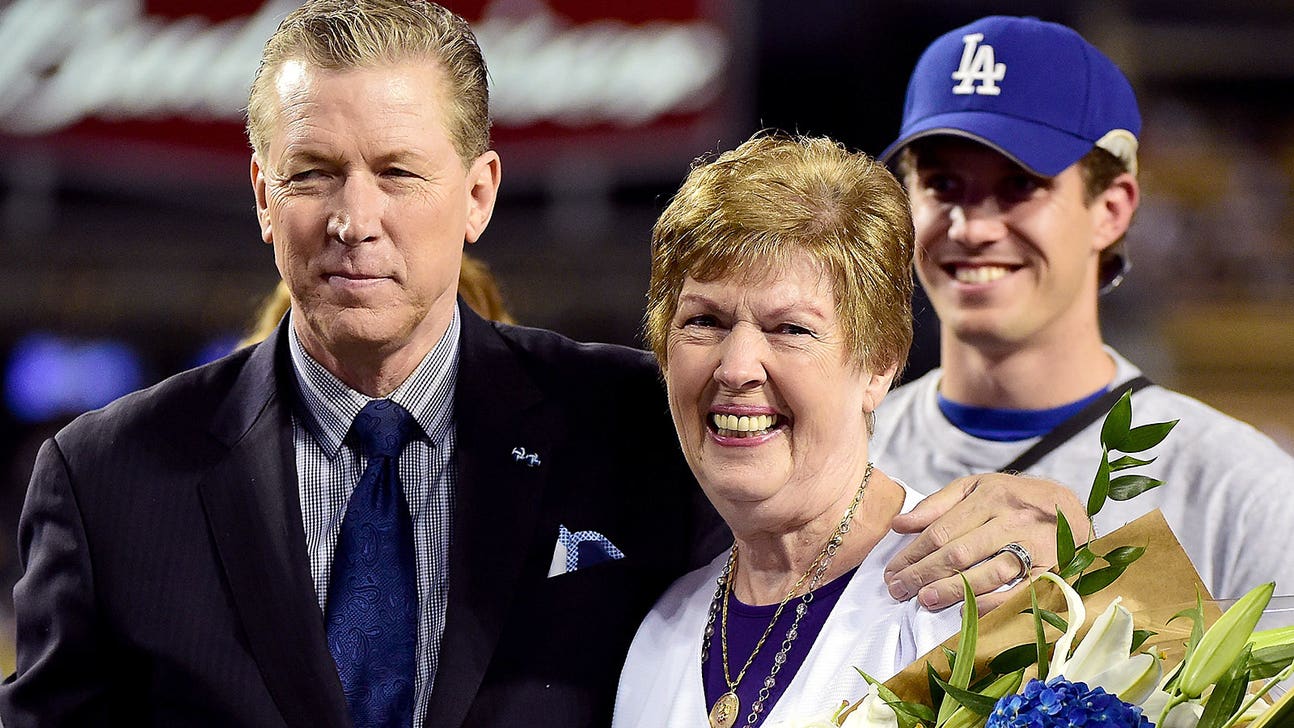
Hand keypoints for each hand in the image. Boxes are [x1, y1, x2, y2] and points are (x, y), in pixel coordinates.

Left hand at [883, 473, 1089, 613]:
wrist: (1073, 507)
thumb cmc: (1017, 499)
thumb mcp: (979, 487)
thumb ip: (939, 503)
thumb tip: (899, 524)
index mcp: (991, 495)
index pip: (941, 530)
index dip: (912, 553)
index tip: (892, 571)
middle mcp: (1013, 518)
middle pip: (959, 552)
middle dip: (924, 573)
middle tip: (899, 590)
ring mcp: (1036, 544)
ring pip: (988, 571)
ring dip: (953, 589)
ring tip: (925, 600)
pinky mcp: (1055, 568)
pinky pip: (1021, 590)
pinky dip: (994, 603)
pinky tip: (968, 611)